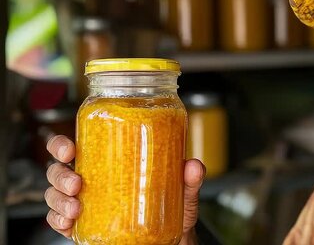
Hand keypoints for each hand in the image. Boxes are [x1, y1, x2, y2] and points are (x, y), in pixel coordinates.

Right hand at [45, 135, 205, 242]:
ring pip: (54, 195)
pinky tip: (69, 223)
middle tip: (77, 183)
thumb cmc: (170, 205)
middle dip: (60, 175)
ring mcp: (82, 202)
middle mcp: (89, 179)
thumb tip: (193, 166)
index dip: (62, 144)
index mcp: (106, 160)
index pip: (75, 146)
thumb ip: (189, 178)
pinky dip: (58, 221)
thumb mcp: (182, 189)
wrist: (170, 236)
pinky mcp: (81, 225)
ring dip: (58, 201)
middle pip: (57, 169)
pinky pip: (57, 221)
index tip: (71, 149)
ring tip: (76, 208)